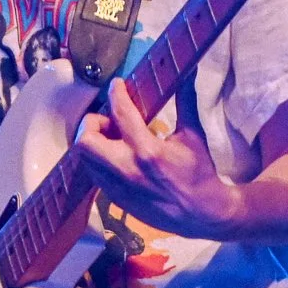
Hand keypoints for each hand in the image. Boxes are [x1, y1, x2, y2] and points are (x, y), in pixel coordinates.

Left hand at [71, 80, 240, 238]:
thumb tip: (187, 72)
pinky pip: (95, 174)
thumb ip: (185, 102)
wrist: (202, 214)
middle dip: (92, 124)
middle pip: (85, 141)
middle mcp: (128, 170)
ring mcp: (119, 188)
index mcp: (149, 151)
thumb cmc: (200, 173)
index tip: (117, 85)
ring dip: (94, 143)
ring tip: (113, 139)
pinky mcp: (116, 200)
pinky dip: (101, 160)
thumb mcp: (193, 136)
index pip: (121, 114)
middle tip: (109, 121)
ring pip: (85, 159)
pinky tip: (118, 157)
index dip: (116, 94)